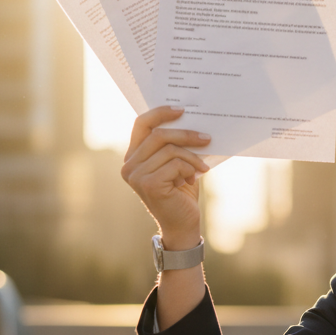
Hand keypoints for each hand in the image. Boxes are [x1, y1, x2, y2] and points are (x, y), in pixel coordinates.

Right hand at [121, 106, 209, 248]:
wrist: (184, 224)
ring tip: (203, 167)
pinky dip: (189, 169)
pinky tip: (193, 179)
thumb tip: (193, 121)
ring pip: (170, 150)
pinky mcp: (148, 184)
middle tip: (207, 138)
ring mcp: (136, 176)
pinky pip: (175, 164)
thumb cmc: (182, 193)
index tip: (182, 110)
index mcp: (134, 157)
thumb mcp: (178, 164)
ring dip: (192, 157)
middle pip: (158, 135)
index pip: (141, 124)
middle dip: (186, 134)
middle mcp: (129, 165)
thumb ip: (176, 146)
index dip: (160, 113)